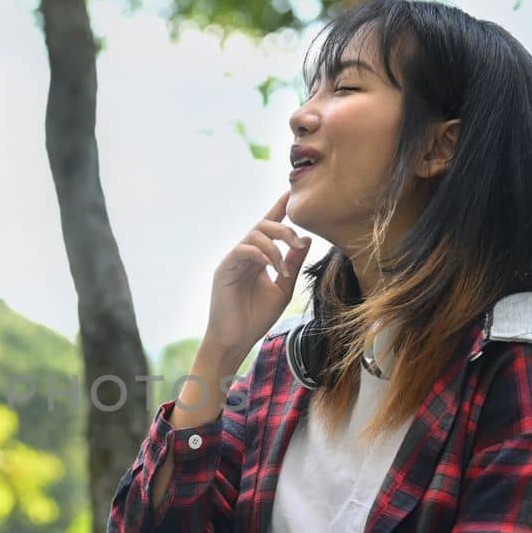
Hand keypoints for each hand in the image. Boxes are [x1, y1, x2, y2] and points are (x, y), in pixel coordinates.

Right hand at [202, 194, 310, 361]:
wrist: (235, 340)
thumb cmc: (256, 318)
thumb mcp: (282, 289)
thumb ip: (292, 265)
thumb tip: (307, 240)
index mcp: (258, 258)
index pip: (270, 227)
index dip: (280, 208)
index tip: (291, 191)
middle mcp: (245, 254)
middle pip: (264, 225)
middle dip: (285, 230)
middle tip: (299, 244)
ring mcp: (233, 260)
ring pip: (254, 234)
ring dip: (275, 246)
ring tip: (284, 268)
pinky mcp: (225, 268)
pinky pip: (243, 248)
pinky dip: (261, 254)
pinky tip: (272, 268)